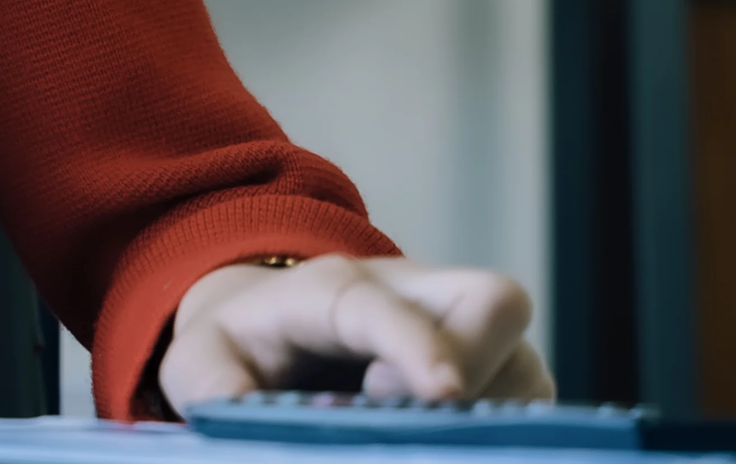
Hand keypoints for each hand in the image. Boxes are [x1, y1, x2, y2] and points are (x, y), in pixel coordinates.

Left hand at [159, 256, 554, 413]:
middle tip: (406, 421)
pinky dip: (500, 440)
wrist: (274, 330)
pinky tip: (444, 448)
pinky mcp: (498, 375)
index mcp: (331, 286)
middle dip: (474, 374)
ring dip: (488, 419)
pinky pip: (533, 407)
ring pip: (524, 366)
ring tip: (414, 440)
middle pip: (490, 304)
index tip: (442, 392)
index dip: (416, 345)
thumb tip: (243, 418)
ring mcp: (464, 331)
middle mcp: (413, 293)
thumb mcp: (202, 364)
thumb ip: (214, 392)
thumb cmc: (242, 350)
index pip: (383, 303)